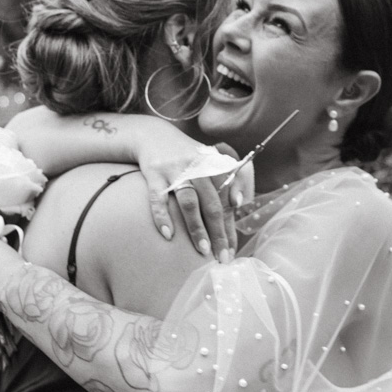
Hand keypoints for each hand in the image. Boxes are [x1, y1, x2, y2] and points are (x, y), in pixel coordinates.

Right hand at [137, 132, 249, 261]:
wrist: (152, 135)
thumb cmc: (185, 156)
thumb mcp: (208, 161)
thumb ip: (225, 180)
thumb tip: (239, 203)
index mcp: (213, 166)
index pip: (226, 201)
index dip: (230, 227)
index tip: (232, 250)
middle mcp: (197, 167)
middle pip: (212, 204)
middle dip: (218, 233)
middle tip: (222, 257)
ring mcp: (175, 170)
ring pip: (189, 202)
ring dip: (196, 228)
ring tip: (202, 250)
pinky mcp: (154, 173)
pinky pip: (158, 198)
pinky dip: (162, 217)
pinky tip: (168, 235)